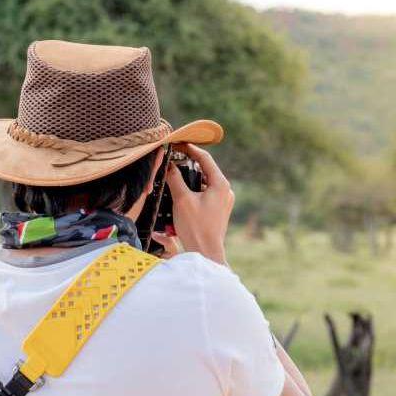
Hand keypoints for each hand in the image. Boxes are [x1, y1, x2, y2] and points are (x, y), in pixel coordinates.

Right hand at [150, 143, 233, 264]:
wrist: (206, 253)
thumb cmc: (195, 228)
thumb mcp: (182, 199)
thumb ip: (175, 178)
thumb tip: (169, 165)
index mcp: (220, 184)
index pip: (205, 158)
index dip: (190, 148)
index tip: (178, 142)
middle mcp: (226, 191)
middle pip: (206, 169)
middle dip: (189, 162)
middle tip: (174, 156)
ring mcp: (224, 201)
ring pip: (205, 181)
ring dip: (190, 177)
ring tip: (175, 172)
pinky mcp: (219, 210)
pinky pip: (206, 193)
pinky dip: (194, 189)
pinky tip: (182, 191)